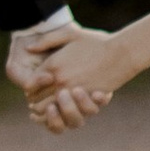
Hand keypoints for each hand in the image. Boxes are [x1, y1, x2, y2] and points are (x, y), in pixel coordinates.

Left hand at [18, 18, 119, 135]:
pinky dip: (61, 116)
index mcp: (53, 65)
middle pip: (36, 100)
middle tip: (35, 100)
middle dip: (35, 101)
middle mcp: (59, 81)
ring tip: (48, 107)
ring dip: (46, 111)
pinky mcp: (85, 102)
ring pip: (49, 111)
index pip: (30, 84)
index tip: (33, 87)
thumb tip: (28, 48)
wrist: (121, 53)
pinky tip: (62, 111)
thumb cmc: (96, 42)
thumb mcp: (70, 34)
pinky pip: (66, 115)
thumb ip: (47, 40)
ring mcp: (72, 93)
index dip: (31, 87)